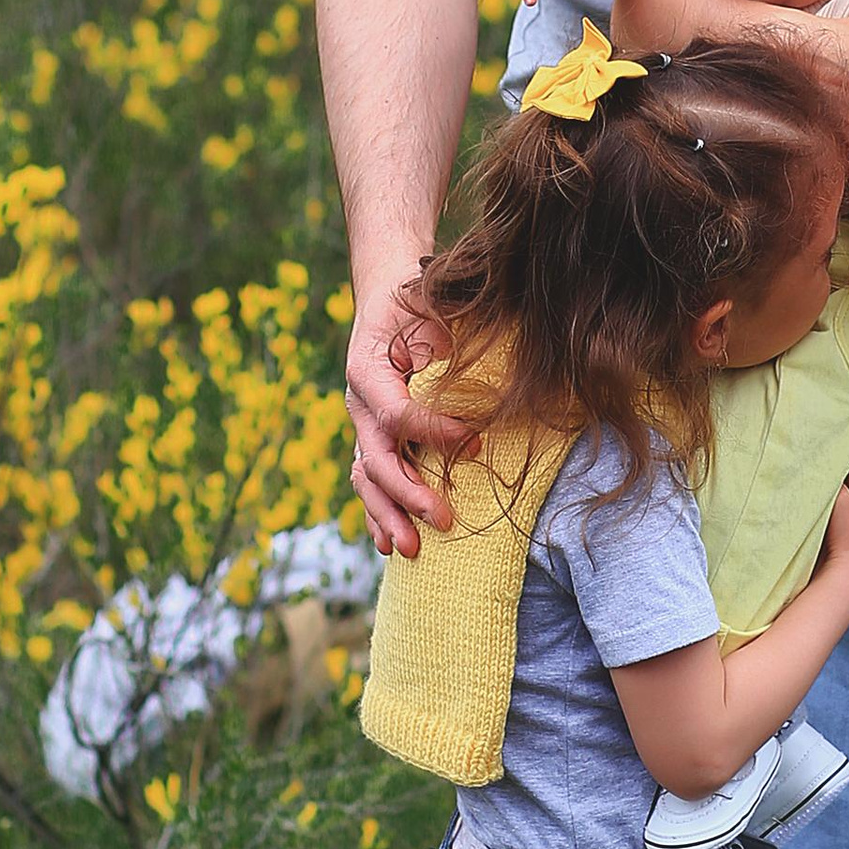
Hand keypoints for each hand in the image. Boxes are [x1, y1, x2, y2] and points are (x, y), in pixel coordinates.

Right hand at [343, 278, 468, 555]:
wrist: (390, 298)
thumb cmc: (417, 303)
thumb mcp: (432, 309)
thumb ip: (447, 339)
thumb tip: (489, 372)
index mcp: (367, 370)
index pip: (398, 415)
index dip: (435, 433)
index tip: (476, 442)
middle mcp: (359, 403)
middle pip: (376, 460)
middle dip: (408, 494)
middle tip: (442, 519)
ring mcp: (362, 425)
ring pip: (367, 480)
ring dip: (387, 516)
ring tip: (410, 549)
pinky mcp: (372, 440)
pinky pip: (369, 482)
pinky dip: (377, 513)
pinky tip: (388, 545)